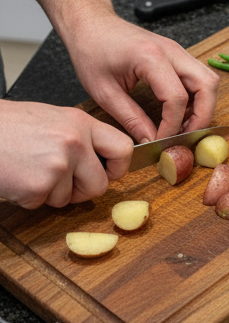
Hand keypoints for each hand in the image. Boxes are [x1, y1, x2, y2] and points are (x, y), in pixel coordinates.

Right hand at [0, 100, 132, 208]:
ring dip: (50, 192)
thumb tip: (99, 163)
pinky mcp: (39, 186)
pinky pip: (44, 203)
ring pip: (70, 198)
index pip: (123, 148)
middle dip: (80, 190)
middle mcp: (74, 142)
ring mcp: (58, 165)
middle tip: (56, 178)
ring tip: (27, 168)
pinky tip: (15, 176)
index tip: (107, 172)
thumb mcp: (48, 119)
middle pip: (100, 185)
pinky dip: (29, 197)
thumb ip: (77, 138)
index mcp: (78, 122)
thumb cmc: (4, 126)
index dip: (118, 167)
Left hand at [62, 9, 220, 141]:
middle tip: (186, 136)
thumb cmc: (90, 49)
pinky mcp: (177, 55)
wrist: (88, 21)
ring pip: (209, 81)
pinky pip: (199, 78)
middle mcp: (170, 51)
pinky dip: (197, 98)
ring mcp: (177, 51)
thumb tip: (150, 141)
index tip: (161, 141)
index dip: (172, 126)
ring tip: (184, 124)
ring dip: (203, 107)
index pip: (176, 98)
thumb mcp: (104, 91)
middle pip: (207, 86)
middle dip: (202, 117)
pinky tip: (180, 112)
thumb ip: (131, 119)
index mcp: (149, 57)